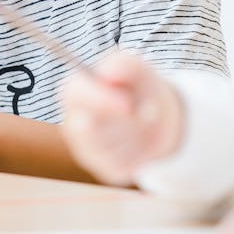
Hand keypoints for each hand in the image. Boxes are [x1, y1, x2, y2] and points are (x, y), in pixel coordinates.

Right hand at [61, 51, 183, 184]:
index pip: (72, 94)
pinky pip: (123, 165)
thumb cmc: (140, 88)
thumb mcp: (139, 68)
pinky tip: (144, 141)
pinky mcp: (106, 169)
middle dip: (119, 123)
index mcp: (76, 91)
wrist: (161, 118)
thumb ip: (124, 64)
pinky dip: (142, 153)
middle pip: (83, 129)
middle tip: (144, 114)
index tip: (128, 103)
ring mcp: (87, 150)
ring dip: (136, 134)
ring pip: (109, 148)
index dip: (99, 99)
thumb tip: (109, 74)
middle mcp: (74, 122)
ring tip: (145, 121)